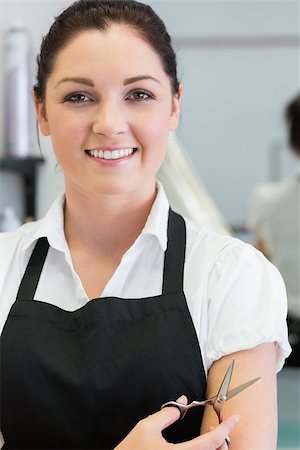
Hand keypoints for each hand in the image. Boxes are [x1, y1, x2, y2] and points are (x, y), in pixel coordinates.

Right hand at [114, 396, 239, 449]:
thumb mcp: (146, 428)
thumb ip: (167, 414)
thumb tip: (182, 401)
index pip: (211, 441)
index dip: (225, 428)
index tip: (235, 417)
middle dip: (223, 439)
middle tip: (224, 425)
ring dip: (214, 447)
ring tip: (215, 436)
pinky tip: (202, 446)